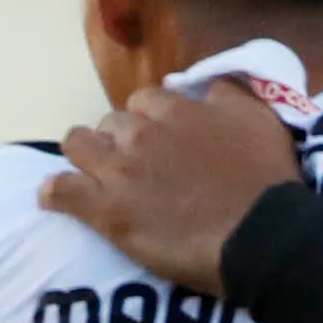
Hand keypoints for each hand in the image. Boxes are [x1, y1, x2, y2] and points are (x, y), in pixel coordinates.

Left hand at [37, 75, 305, 295]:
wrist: (261, 236)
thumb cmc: (267, 181)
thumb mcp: (260, 118)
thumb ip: (228, 93)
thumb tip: (206, 86)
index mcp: (177, 109)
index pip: (145, 101)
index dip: (151, 120)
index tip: (162, 141)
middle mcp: (143, 132)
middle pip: (111, 123)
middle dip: (120, 140)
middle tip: (137, 167)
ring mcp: (120, 170)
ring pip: (78, 145)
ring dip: (85, 156)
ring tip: (94, 175)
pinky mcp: (106, 210)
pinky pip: (61, 191)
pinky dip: (55, 192)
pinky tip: (54, 198)